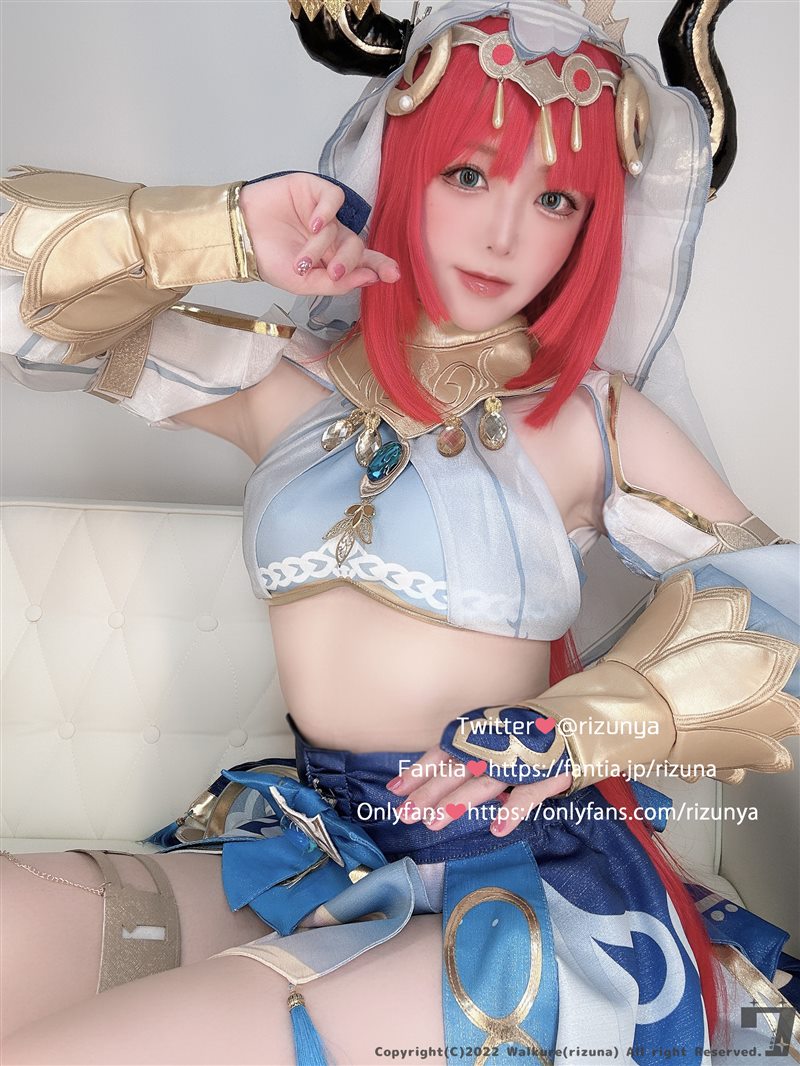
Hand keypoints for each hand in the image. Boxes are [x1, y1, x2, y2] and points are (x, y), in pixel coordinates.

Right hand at [238, 173, 399, 294]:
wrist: (239, 236)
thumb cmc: (268, 260)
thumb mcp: (304, 283)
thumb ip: (336, 284)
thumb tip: (370, 278)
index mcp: (332, 259)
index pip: (364, 261)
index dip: (380, 266)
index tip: (393, 275)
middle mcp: (333, 236)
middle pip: (357, 246)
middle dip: (349, 263)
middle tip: (334, 274)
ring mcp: (324, 213)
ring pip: (342, 228)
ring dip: (324, 247)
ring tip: (304, 260)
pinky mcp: (314, 190)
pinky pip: (334, 199)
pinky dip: (327, 213)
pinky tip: (314, 225)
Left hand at [386, 745, 572, 837]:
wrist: (581, 722)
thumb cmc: (530, 736)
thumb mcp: (496, 740)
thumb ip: (469, 758)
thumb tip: (434, 784)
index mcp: (482, 736)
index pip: (444, 752)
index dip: (420, 770)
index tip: (394, 790)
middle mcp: (496, 746)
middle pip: (457, 770)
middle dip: (429, 792)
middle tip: (405, 814)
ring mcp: (521, 760)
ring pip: (484, 782)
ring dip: (459, 802)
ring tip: (435, 823)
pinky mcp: (548, 773)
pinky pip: (528, 794)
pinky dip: (513, 810)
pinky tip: (496, 829)